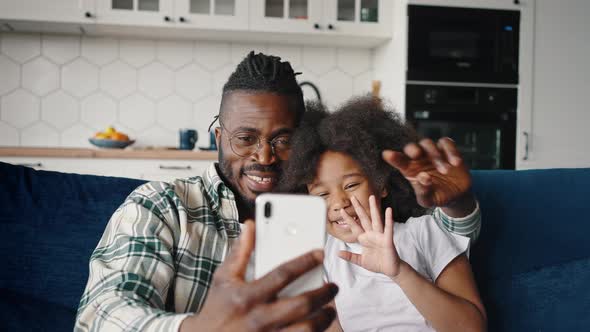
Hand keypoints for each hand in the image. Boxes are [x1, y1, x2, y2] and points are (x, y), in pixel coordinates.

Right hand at [181, 220, 337, 331]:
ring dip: (323, 318)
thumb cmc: (217, 309)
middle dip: (323, 294)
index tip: (320, 254)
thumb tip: (250, 226)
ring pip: (306, 329)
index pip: (283, 274)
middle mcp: (260, 318)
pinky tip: (317, 326)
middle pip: (302, 304)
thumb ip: (239, 253)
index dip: (305, 262)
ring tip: (329, 309)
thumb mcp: (223, 279)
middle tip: (333, 286)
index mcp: (248, 296)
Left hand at [338, 195, 401, 278]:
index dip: (348, 219)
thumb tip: (338, 253)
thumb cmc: (377, 263)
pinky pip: (388, 228)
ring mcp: (380, 236)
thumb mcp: (360, 261)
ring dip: (374, 208)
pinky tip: (389, 211)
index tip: (341, 211)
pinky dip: (389, 220)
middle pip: (364, 219)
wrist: (389, 270)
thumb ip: (350, 257)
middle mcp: (372, 234)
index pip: (355, 226)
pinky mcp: (388, 240)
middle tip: (353, 197)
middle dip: (359, 208)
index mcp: (365, 239)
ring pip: (376, 219)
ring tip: (372, 198)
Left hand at [382, 137, 471, 207]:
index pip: (399, 161)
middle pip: (411, 147)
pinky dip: (450, 150)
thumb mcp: (428, 200)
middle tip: (417, 155)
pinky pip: (446, 143)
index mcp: (410, 169)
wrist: (456, 195)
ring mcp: (432, 152)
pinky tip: (455, 162)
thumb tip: (424, 177)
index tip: (387, 154)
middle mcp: (419, 159)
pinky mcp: (447, 150)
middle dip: (412, 149)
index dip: (393, 157)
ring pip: (428, 143)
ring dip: (435, 155)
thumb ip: (423, 191)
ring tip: (445, 170)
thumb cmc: (436, 196)